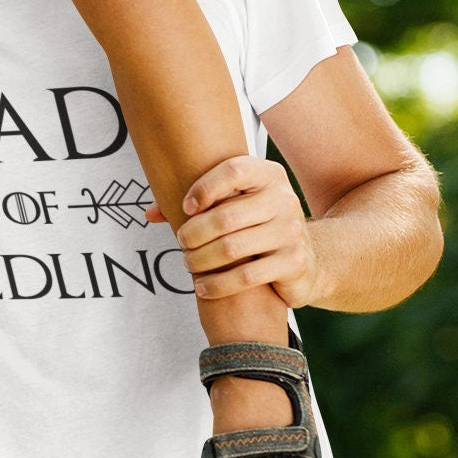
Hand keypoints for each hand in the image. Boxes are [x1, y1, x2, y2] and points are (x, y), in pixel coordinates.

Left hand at [151, 156, 321, 309]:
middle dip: (194, 233)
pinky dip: (218, 284)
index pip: (234, 170)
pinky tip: (203, 287)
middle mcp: (284, 200)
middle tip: (181, 243)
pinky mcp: (293, 262)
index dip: (204, 187)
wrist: (308, 259)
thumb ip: (196, 204)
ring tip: (188, 263)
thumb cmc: (258, 227)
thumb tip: (150, 213)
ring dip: (201, 259)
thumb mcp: (237, 206)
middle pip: (227, 215)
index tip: (185, 207)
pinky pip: (247, 275)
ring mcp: (292, 231)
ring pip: (233, 248)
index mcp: (269, 175)